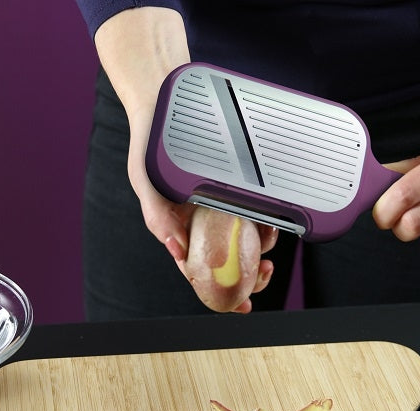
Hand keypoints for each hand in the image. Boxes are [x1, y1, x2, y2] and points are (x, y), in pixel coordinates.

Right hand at [95, 7, 277, 311]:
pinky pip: (254, 209)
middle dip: (246, 273)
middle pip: (226, 258)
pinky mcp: (236, 186)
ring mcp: (219, 203)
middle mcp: (200, 218)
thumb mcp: (146, 178)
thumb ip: (157, 215)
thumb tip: (176, 250)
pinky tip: (273, 221)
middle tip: (264, 273)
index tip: (241, 304)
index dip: (219, 291)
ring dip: (259, 247)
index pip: (198, 268)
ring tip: (269, 242)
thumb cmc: (150, 141)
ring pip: (244, 237)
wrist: (168, 97)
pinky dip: (265, 220)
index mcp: (178, 225)